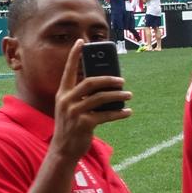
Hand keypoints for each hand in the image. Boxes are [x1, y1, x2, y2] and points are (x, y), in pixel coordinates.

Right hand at [48, 39, 131, 163]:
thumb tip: (106, 86)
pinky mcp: (84, 124)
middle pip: (90, 82)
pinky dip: (119, 113)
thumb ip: (82, 96)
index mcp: (62, 93)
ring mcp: (74, 112)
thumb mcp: (71, 108)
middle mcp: (66, 100)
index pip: (68, 70)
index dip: (74, 55)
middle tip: (121, 80)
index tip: (81, 42)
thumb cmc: (71, 126)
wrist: (63, 149)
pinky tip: (127, 112)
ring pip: (100, 98)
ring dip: (117, 95)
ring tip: (129, 94)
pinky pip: (105, 115)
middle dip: (108, 79)